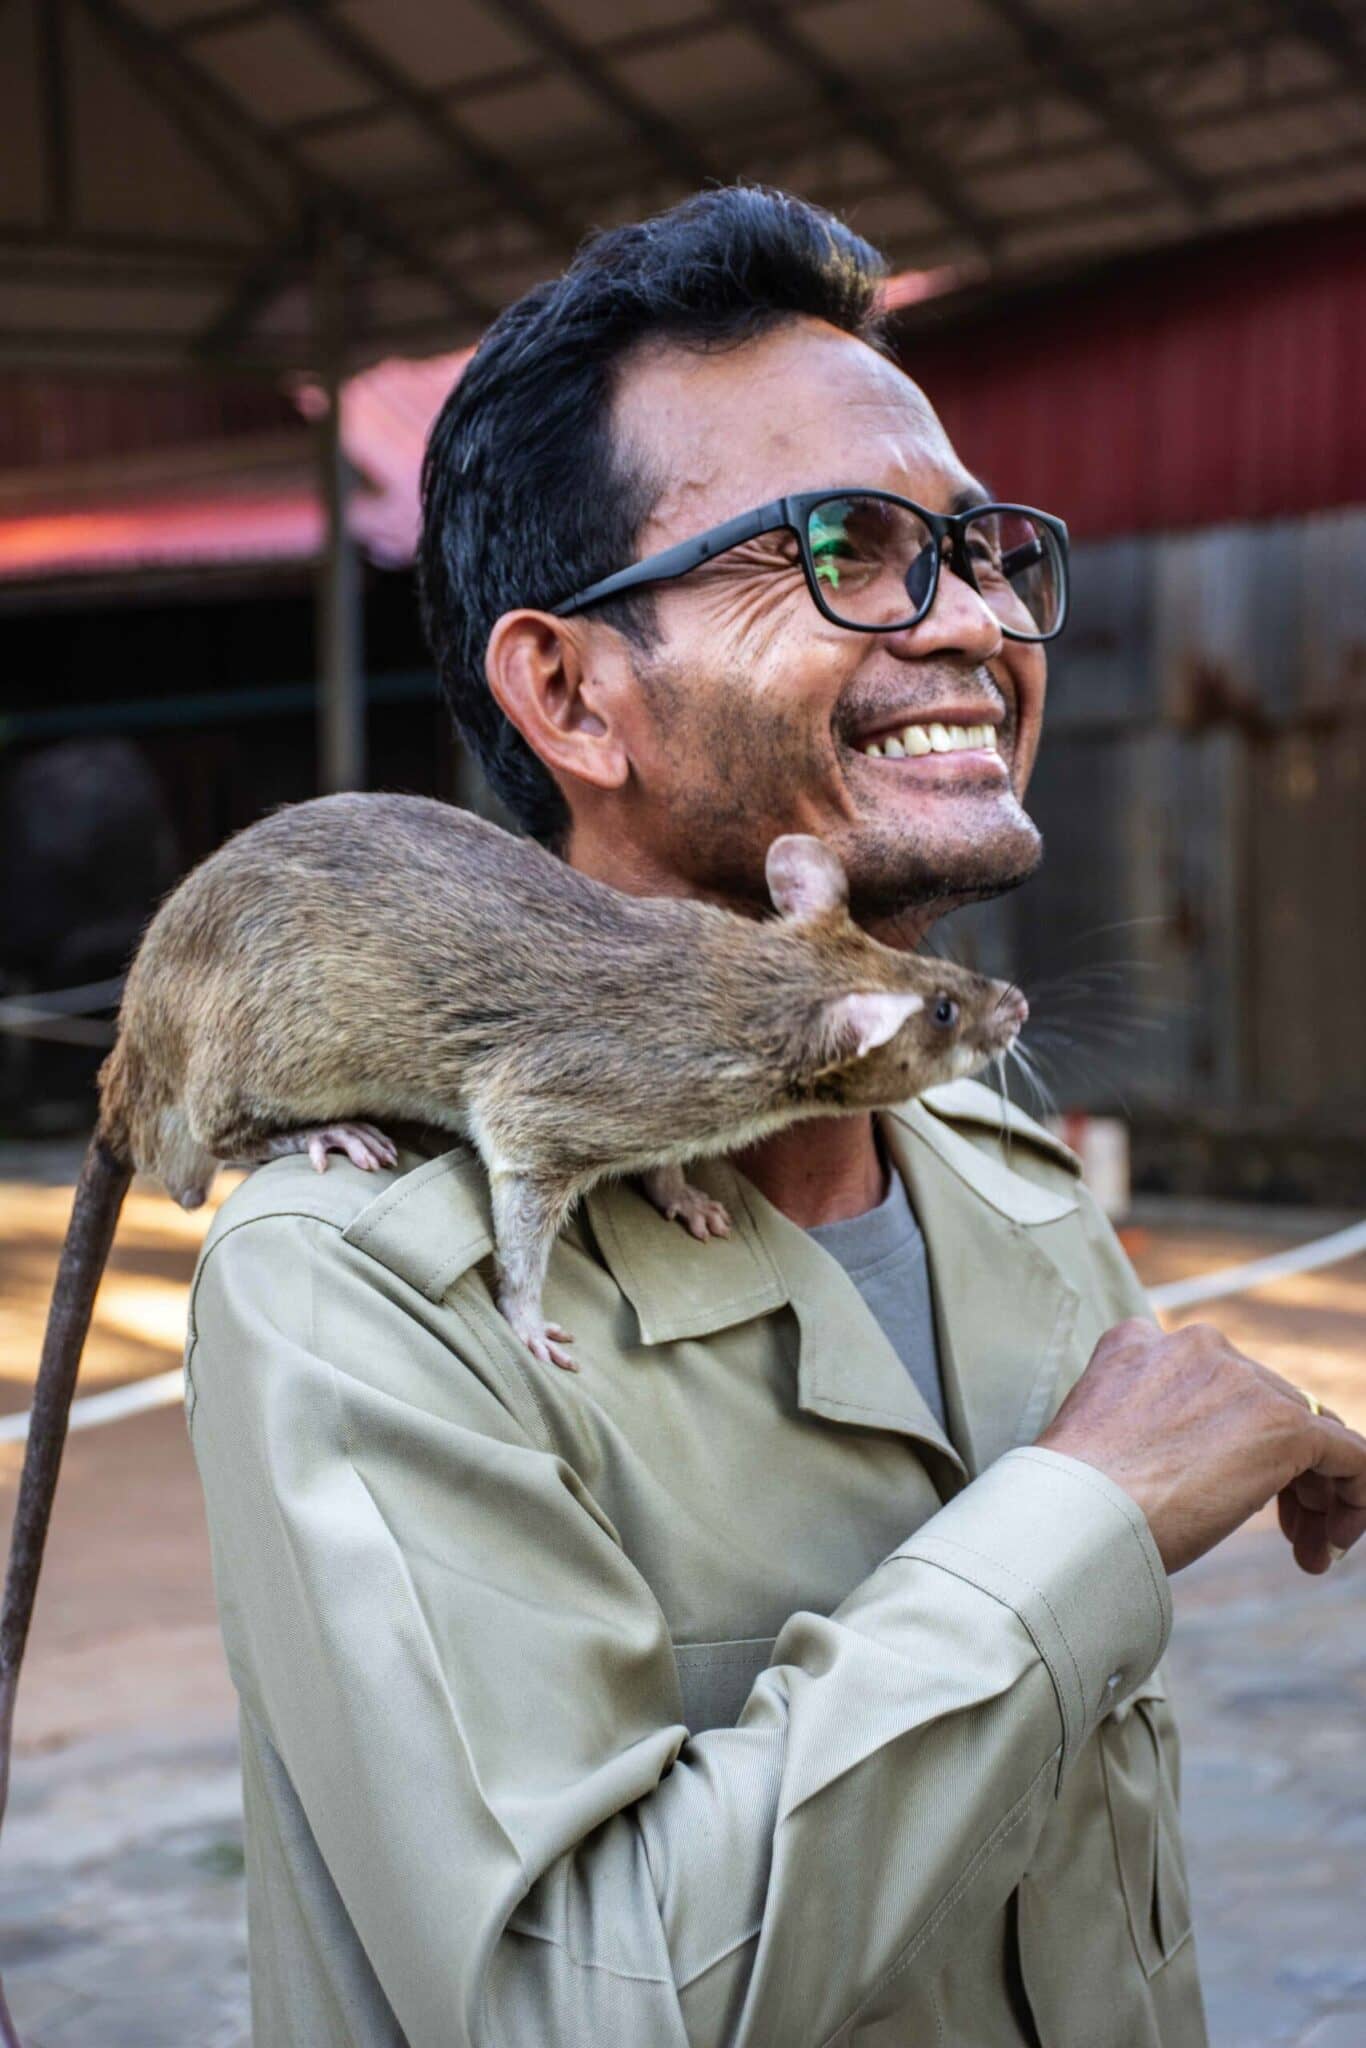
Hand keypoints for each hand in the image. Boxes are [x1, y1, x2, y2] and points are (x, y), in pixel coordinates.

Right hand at [1037, 1317, 1365, 1575]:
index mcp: (1138, 1343)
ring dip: (1314, 1493)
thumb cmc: (1070, 1501)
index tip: (1224, 1493)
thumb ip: (1144, 1427)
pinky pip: (1351, 1456)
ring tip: (1305, 1549)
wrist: (1072, 1516)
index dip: (1233, 1442)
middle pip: (1270, 1406)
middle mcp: (1195, 1347)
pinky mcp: (1283, 1425)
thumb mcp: (1102, 1440)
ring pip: (1311, 1431)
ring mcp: (1242, 1381)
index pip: (1218, 1384)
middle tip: (1284, 1535)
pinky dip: (1354, 1498)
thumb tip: (1181, 1467)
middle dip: (1283, 1473)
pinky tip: (1332, 1542)